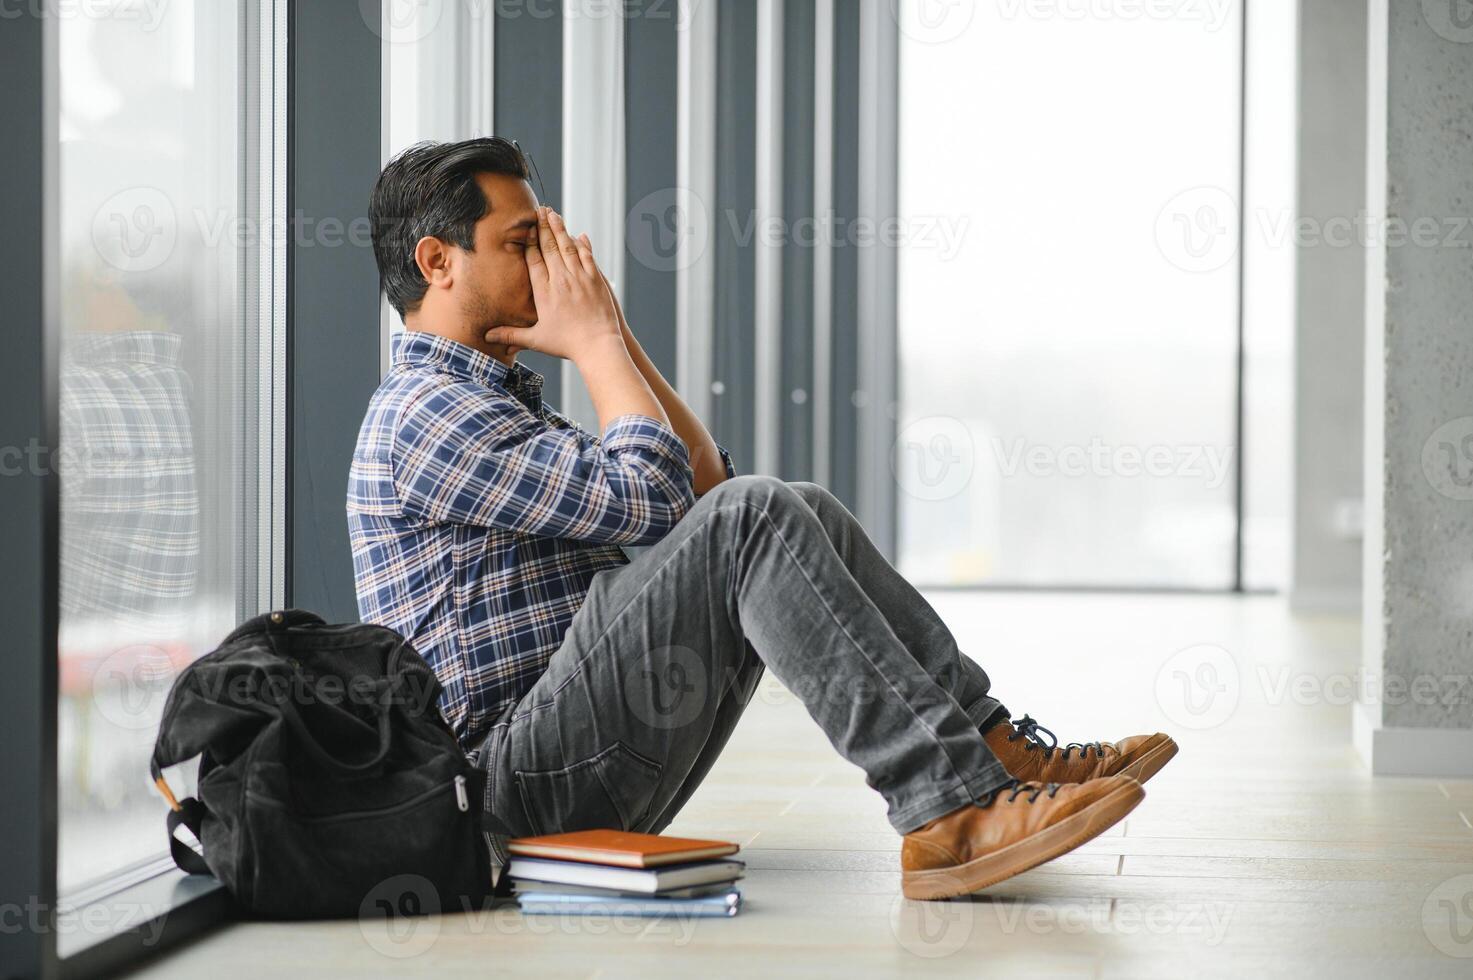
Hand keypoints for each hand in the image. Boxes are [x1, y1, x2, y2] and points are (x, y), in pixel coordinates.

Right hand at [484, 207, 623, 363]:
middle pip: (549, 248)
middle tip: (539, 210)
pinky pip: (587, 257)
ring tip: (554, 214)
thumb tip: (486, 337)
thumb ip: (511, 334)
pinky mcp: (596, 280)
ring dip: (560, 229)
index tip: (526, 228)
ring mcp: (580, 278)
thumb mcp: (536, 340)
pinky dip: (583, 245)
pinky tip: (579, 235)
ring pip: (567, 248)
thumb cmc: (566, 345)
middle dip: (543, 227)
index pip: (534, 260)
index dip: (530, 242)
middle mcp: (561, 281)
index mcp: (544, 292)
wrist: (598, 347)